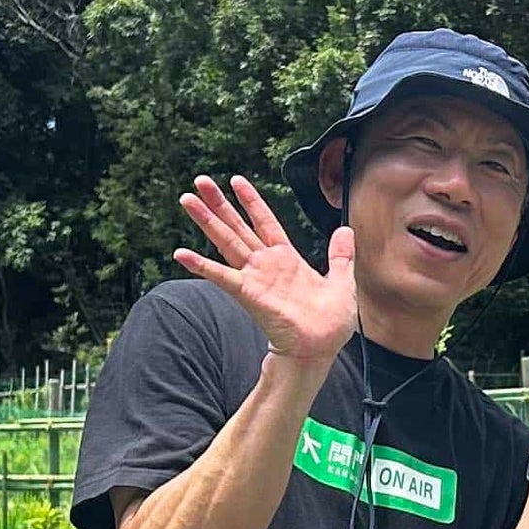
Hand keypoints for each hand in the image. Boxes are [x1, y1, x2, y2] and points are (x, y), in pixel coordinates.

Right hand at [175, 174, 355, 369]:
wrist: (321, 348)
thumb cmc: (329, 323)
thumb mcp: (341, 281)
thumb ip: (340, 255)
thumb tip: (346, 229)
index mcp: (286, 259)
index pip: (265, 222)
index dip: (252, 201)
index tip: (236, 180)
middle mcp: (266, 265)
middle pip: (238, 226)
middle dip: (219, 204)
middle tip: (199, 181)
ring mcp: (254, 278)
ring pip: (226, 242)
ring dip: (206, 221)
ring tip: (187, 199)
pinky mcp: (248, 294)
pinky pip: (221, 276)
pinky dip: (201, 265)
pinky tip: (181, 253)